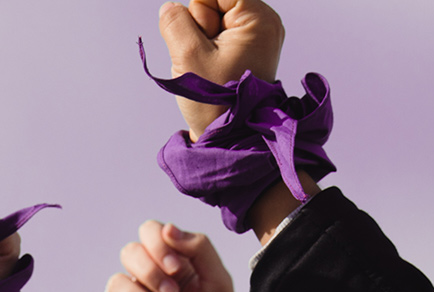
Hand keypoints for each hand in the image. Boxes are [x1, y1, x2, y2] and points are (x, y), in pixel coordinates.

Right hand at [100, 222, 251, 291]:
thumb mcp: (219, 283)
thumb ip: (200, 248)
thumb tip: (166, 229)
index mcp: (173, 264)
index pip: (150, 232)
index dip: (158, 245)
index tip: (178, 268)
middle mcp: (149, 280)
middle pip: (130, 252)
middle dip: (151, 273)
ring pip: (116, 282)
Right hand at [158, 0, 283, 139]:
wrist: (229, 137)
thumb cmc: (215, 102)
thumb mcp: (188, 56)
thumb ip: (175, 22)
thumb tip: (170, 7)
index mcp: (259, 20)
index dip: (200, 9)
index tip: (202, 34)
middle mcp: (264, 23)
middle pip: (214, 2)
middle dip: (200, 26)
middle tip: (207, 58)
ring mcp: (256, 37)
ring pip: (212, 19)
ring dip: (201, 40)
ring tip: (209, 68)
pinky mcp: (247, 49)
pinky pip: (216, 35)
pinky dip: (206, 48)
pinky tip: (211, 68)